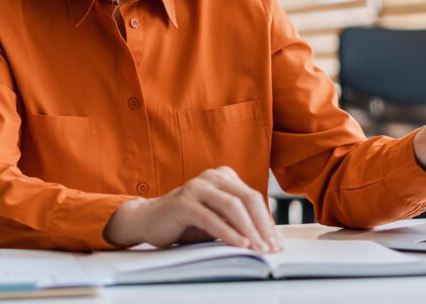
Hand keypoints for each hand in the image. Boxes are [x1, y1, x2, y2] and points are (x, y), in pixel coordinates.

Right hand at [103, 166, 282, 252]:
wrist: (148, 220)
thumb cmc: (185, 222)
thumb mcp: (216, 219)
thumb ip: (237, 220)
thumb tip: (266, 238)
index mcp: (224, 177)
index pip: (253, 198)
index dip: (267, 221)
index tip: (277, 243)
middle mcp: (212, 177)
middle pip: (248, 198)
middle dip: (263, 225)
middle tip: (272, 247)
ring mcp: (197, 187)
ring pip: (232, 206)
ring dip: (249, 230)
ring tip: (259, 248)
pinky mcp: (184, 202)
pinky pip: (212, 218)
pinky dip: (228, 232)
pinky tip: (240, 244)